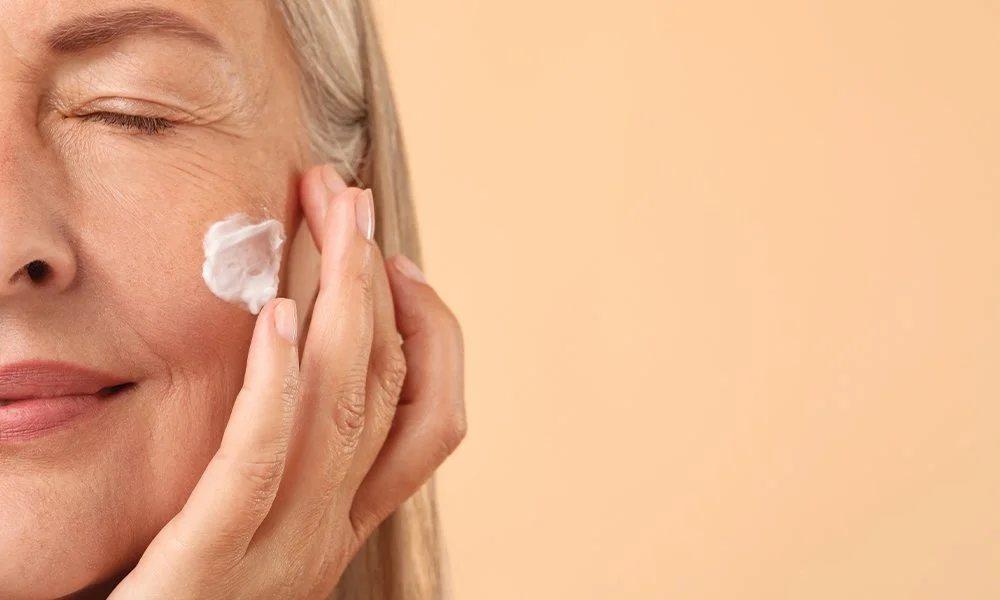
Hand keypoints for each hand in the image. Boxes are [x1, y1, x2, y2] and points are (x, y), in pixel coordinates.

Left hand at [108, 165, 465, 598]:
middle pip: (388, 390)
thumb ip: (282, 459)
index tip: (391, 260)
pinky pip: (258, 465)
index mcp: (344, 526)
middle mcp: (330, 538)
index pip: (427, 417)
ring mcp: (279, 556)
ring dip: (345, 302)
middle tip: (353, 199)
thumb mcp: (253, 526)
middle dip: (377, 282)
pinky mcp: (206, 568)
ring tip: (334, 221)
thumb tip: (295, 360)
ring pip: (343, 412)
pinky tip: (281, 316)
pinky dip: (278, 385)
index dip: (425, 329)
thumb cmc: (182, 598)